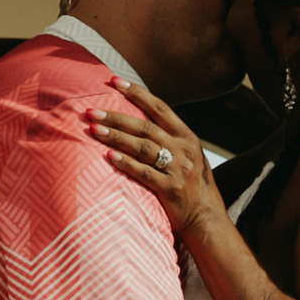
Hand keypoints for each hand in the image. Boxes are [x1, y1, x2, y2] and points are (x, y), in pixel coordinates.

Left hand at [91, 87, 231, 243]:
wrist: (207, 219)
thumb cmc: (193, 186)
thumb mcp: (189, 156)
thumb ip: (170, 140)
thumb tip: (141, 122)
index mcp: (187, 137)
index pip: (159, 108)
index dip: (136, 93)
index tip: (114, 81)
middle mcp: (183, 149)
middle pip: (144, 126)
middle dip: (116, 116)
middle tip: (91, 110)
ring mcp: (177, 169)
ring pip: (141, 147)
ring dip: (115, 137)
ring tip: (93, 129)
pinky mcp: (170, 189)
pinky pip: (143, 172)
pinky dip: (125, 163)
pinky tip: (108, 157)